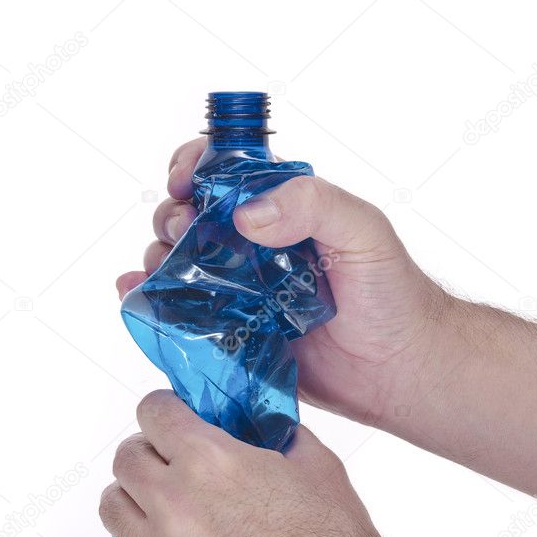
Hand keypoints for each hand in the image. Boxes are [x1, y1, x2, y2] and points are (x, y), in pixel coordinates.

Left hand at [90, 390, 399, 536]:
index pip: (153, 412)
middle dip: (147, 455)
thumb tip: (255, 420)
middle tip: (168, 468)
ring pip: (111, 508)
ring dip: (132, 503)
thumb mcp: (318, 466)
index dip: (164, 412)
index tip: (170, 421)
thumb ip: (277, 433)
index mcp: (213, 460)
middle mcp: (177, 502)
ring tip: (156, 512)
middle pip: (126, 458)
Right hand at [116, 139, 447, 425]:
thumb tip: (245, 215)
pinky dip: (148, 299)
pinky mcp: (230, 334)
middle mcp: (253, 246)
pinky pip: (180, 312)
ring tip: (163, 269)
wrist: (401, 370)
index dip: (195, 166)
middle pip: (189, 215)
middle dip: (173, 215)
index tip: (186, 180)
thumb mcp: (363, 229)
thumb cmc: (392, 293)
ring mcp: (239, 291)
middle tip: (185, 232)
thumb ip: (311, 203)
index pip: (224, 172)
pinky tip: (136, 293)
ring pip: (178, 262)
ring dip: (159, 257)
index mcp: (282, 209)